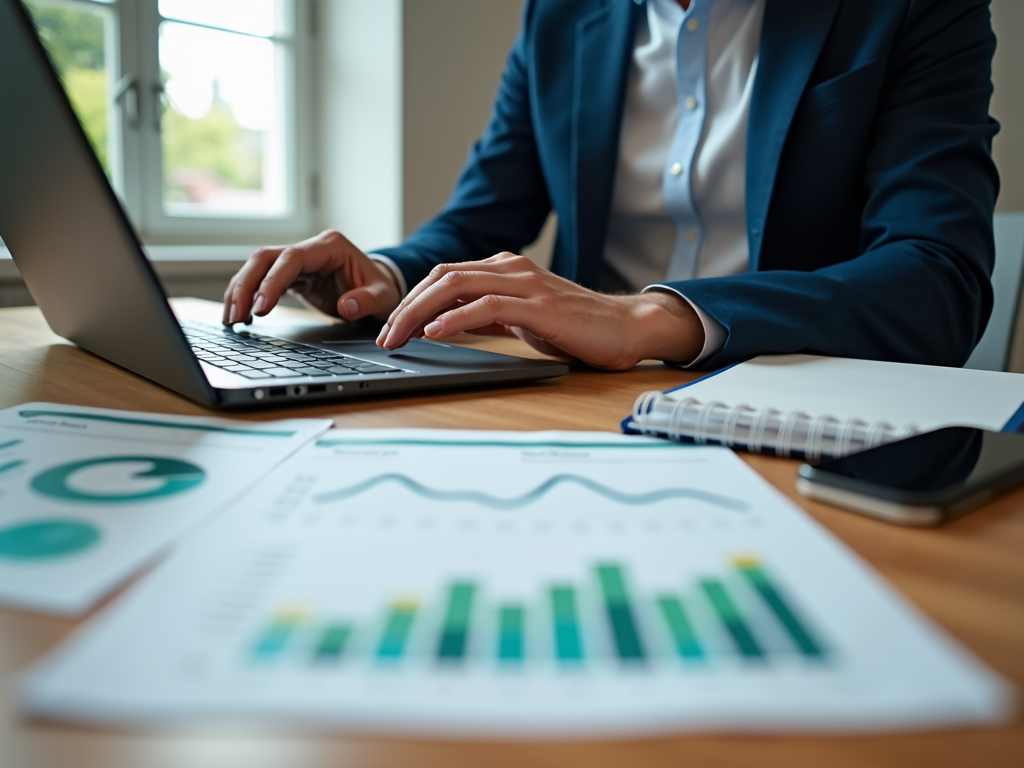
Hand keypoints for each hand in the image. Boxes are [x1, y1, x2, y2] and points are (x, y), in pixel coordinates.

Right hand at [221, 230, 401, 324]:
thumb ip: (367, 301)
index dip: (272, 281)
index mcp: (330, 246)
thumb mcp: (383, 297)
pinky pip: (262, 280)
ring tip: (230, 320)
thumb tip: (346, 307)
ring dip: (240, 291)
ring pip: (258, 267)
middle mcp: (310, 248)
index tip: (260, 308)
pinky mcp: (292, 275)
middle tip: (235, 316)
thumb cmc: (381, 289)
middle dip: (246, 286)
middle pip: (266, 258)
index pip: (291, 259)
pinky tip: (239, 317)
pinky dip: (248, 296)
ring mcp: (298, 260)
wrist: (380, 287)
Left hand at [377, 253, 705, 369]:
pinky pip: (488, 306)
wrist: (627, 328)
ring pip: (457, 286)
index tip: (392, 329)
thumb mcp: (522, 320)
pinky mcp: (539, 305)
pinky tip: (436, 333)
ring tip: (399, 337)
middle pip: (441, 277)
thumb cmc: (578, 327)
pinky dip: (457, 318)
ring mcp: (525, 283)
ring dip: (420, 313)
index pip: (444, 277)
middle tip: (384, 337)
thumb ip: (489, 316)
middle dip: (406, 307)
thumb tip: (450, 326)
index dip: (412, 301)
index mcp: (504, 269)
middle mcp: (510, 268)